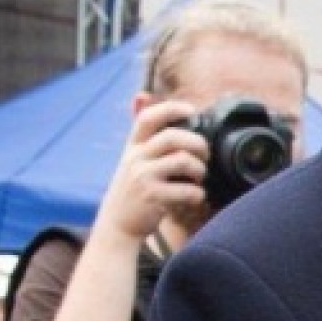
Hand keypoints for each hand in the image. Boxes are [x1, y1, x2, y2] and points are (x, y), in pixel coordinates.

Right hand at [98, 97, 208, 242]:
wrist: (116, 225)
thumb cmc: (132, 190)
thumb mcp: (131, 158)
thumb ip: (143, 133)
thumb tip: (142, 94)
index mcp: (132, 147)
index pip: (148, 118)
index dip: (171, 109)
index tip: (191, 110)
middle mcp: (135, 158)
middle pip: (172, 137)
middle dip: (197, 144)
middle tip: (204, 155)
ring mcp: (142, 177)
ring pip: (182, 161)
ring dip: (199, 170)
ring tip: (198, 178)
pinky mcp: (152, 197)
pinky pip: (187, 189)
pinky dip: (197, 193)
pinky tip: (194, 197)